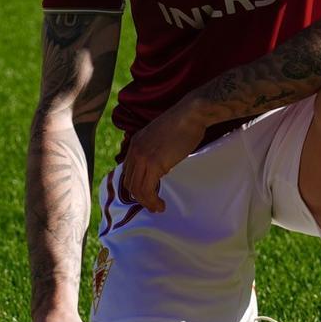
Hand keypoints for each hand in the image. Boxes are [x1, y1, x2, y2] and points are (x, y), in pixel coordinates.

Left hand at [118, 95, 207, 212]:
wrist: (192, 113)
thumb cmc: (184, 123)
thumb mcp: (162, 136)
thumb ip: (156, 149)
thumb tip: (162, 164)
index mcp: (136, 142)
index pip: (128, 170)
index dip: (135, 185)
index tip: (147, 194)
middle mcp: (135, 150)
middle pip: (129, 182)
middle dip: (139, 197)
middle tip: (152, 204)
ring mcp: (143, 157)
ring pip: (137, 189)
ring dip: (146, 202)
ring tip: (158, 208)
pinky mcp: (155, 163)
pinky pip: (147, 189)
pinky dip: (152, 201)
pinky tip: (161, 204)